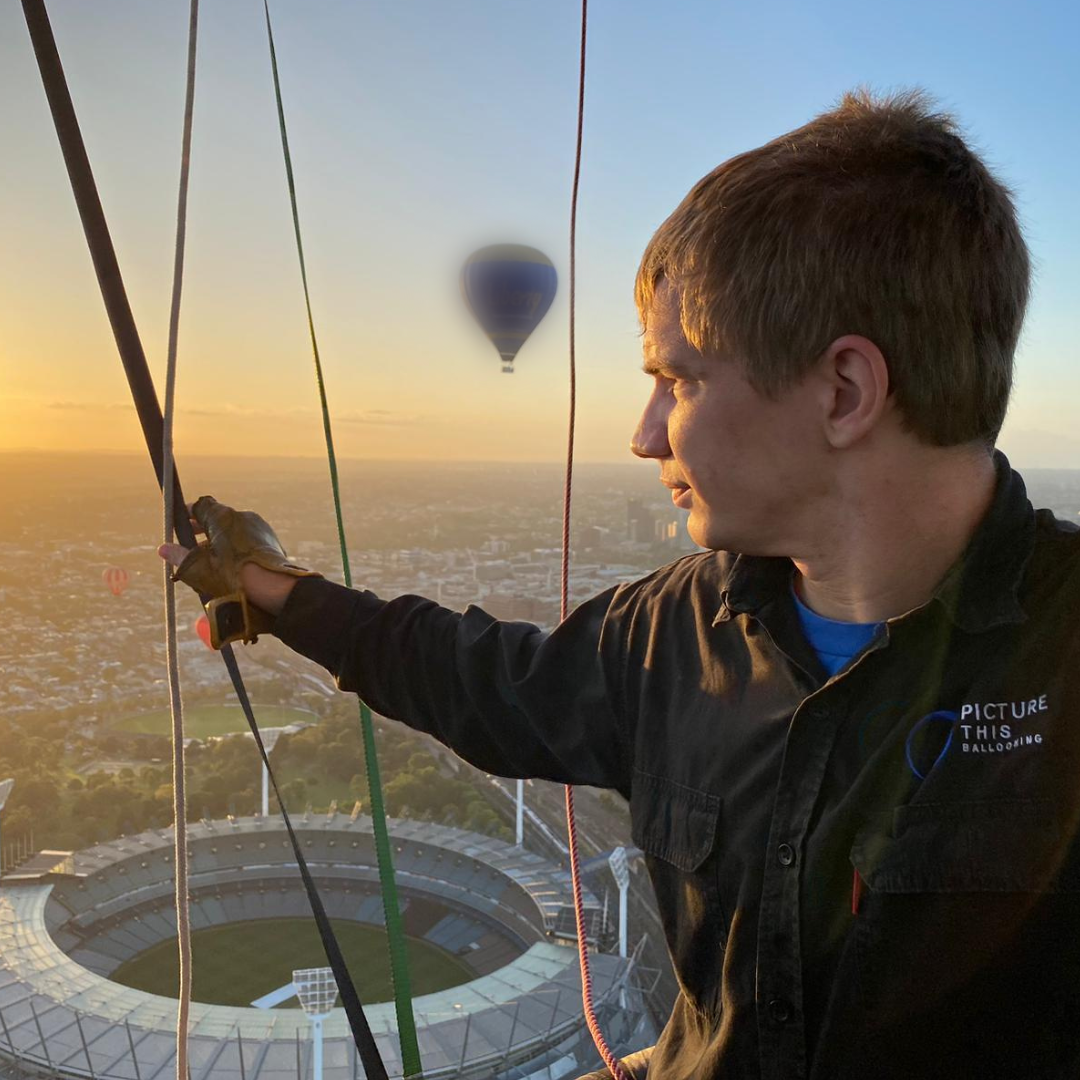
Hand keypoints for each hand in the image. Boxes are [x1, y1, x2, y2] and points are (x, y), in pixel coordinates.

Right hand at [157, 496, 320, 643]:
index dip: (187, 513)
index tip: (179, 523)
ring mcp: (260, 528)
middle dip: (202, 528)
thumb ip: (180, 556)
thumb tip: (163, 548)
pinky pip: (248, 540)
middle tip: (189, 542)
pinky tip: (231, 565)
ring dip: (220, 540)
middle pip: (218, 518)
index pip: (201, 506)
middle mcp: (244, 516)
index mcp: (223, 516)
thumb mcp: (199, 568)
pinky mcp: (271, 542)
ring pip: (234, 530)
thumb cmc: (233, 576)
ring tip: (209, 559)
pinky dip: (237, 548)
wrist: (275, 588)